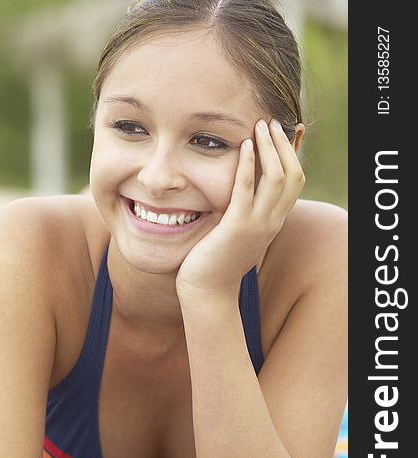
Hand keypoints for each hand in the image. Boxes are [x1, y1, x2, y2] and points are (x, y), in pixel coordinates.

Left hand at [175, 119, 304, 298]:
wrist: (207, 291)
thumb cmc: (217, 261)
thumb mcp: (239, 233)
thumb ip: (245, 211)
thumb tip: (240, 190)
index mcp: (273, 222)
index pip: (295, 182)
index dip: (292, 155)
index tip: (282, 133)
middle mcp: (272, 222)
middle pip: (293, 176)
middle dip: (285, 145)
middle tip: (272, 121)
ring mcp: (258, 225)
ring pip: (277, 179)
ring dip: (271, 148)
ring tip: (261, 125)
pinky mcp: (237, 227)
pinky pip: (247, 190)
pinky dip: (248, 165)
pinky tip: (244, 145)